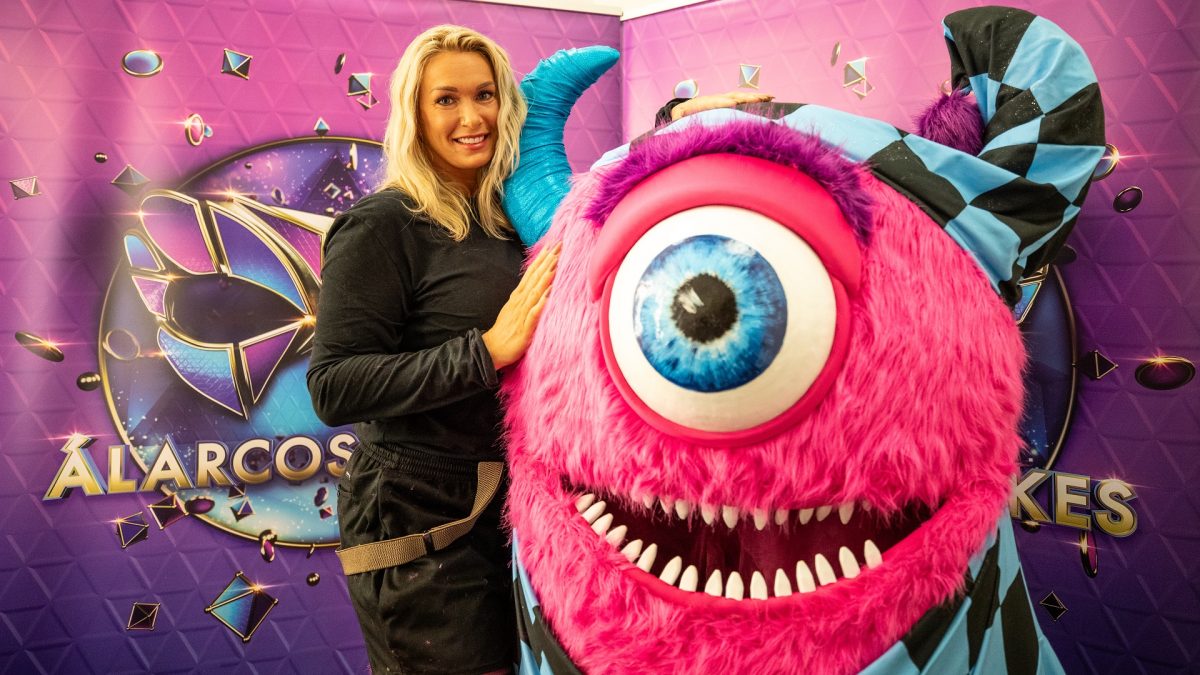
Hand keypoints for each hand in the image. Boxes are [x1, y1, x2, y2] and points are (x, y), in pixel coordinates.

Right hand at [482, 242, 560, 369]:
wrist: (490, 350)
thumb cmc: (504, 331)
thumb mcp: (514, 310)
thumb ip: (524, 298)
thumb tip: (536, 287)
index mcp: (518, 297)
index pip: (531, 274)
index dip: (541, 260)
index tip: (551, 246)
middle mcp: (519, 301)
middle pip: (535, 278)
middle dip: (547, 261)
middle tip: (558, 246)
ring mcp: (521, 313)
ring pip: (535, 291)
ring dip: (545, 277)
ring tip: (556, 263)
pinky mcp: (524, 328)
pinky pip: (534, 314)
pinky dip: (541, 303)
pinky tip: (549, 294)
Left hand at [672, 91, 774, 120]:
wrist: (683, 108)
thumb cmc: (682, 116)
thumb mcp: (679, 116)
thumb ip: (679, 115)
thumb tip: (679, 114)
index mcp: (707, 103)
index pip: (720, 102)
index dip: (728, 102)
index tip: (737, 104)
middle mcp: (718, 98)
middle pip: (736, 97)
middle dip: (750, 98)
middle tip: (765, 98)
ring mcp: (724, 98)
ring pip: (742, 96)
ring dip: (757, 96)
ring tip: (771, 97)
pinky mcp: (728, 101)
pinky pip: (743, 99)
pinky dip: (755, 99)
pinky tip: (767, 99)